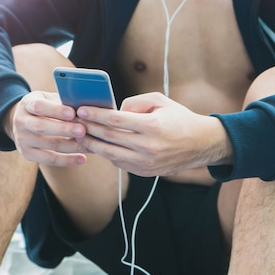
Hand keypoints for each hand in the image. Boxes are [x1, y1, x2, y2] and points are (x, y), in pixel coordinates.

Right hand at [5, 91, 88, 166]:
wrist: (23, 121)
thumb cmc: (44, 107)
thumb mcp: (48, 99)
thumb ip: (62, 102)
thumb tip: (84, 108)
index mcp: (26, 104)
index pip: (39, 107)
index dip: (55, 110)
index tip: (72, 113)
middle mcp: (21, 122)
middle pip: (42, 127)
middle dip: (64, 129)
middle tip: (83, 130)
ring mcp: (22, 140)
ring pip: (49, 145)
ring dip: (71, 146)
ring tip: (90, 145)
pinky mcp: (27, 154)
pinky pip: (49, 159)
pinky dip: (67, 160)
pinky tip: (82, 158)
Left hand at [75, 92, 232, 176]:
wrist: (201, 144)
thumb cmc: (178, 118)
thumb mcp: (160, 102)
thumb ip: (135, 103)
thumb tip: (114, 111)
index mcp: (153, 127)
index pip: (116, 120)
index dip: (96, 115)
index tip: (81, 110)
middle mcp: (149, 147)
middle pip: (109, 137)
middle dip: (89, 128)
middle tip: (73, 121)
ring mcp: (146, 163)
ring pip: (110, 153)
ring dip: (92, 144)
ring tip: (80, 134)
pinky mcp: (145, 172)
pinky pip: (119, 163)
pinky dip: (106, 153)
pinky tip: (97, 144)